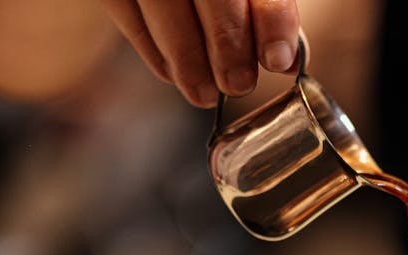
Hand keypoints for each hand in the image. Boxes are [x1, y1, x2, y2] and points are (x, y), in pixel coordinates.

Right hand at [102, 0, 300, 107]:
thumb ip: (265, 10)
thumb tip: (283, 60)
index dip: (272, 19)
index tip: (277, 60)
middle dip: (226, 43)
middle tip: (237, 84)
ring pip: (160, 2)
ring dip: (186, 58)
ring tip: (204, 93)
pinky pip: (124, 10)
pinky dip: (150, 48)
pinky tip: (172, 74)